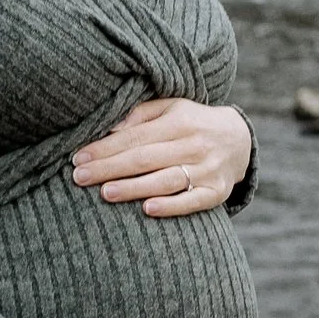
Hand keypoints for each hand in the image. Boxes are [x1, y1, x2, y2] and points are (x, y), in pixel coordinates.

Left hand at [72, 96, 251, 217]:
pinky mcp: (216, 192)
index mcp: (179, 122)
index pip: (135, 137)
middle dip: (110, 168)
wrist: (239, 140)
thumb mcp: (171, 108)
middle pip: (145, 159)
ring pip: (165, 180)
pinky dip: (171, 206)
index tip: (79, 157)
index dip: (106, 148)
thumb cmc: (192, 123)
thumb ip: (140, 114)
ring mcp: (207, 170)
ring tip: (105, 193)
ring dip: (134, 188)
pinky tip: (147, 209)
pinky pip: (192, 202)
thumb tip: (109, 127)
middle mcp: (194, 145)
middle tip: (79, 177)